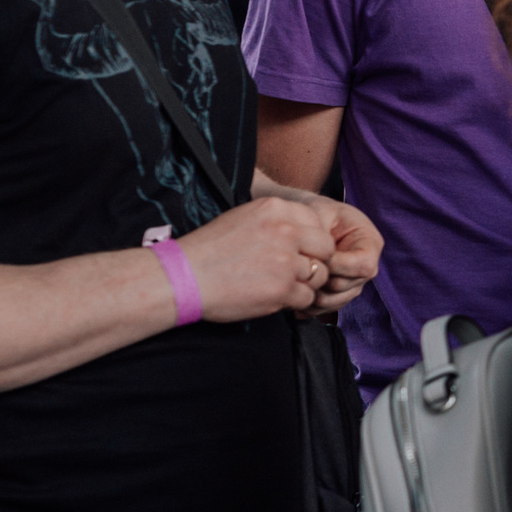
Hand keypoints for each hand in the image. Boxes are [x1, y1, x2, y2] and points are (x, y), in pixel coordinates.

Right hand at [175, 196, 338, 321]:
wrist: (184, 277)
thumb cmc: (210, 249)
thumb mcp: (245, 217)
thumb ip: (278, 221)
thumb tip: (309, 232)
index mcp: (276, 208)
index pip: (318, 223)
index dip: (312, 241)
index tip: (299, 252)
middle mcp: (286, 231)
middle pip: (327, 249)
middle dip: (316, 263)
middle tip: (295, 272)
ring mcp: (286, 261)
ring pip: (319, 276)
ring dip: (304, 284)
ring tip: (278, 285)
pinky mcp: (282, 289)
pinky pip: (307, 298)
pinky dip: (294, 302)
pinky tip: (273, 298)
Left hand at [257, 182, 381, 315]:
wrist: (305, 220)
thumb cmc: (314, 212)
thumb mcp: (320, 216)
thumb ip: (322, 238)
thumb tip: (323, 266)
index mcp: (370, 243)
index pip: (364, 265)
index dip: (339, 266)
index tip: (316, 257)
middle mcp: (366, 267)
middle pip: (347, 287)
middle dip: (320, 281)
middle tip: (298, 269)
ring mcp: (353, 283)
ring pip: (334, 301)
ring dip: (311, 294)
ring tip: (293, 280)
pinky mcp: (337, 295)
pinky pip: (323, 308)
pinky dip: (306, 303)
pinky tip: (294, 289)